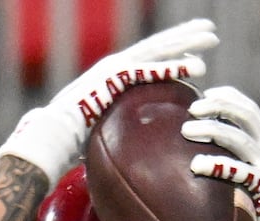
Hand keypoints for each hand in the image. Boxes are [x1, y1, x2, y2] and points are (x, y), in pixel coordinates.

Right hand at [0, 18, 217, 180]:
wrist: (48, 139)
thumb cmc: (69, 142)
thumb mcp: (102, 130)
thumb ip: (120, 130)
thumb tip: (136, 151)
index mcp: (113, 77)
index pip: (147, 59)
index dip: (171, 52)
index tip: (195, 49)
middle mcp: (114, 67)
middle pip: (156, 48)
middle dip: (184, 38)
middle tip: (210, 30)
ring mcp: (113, 70)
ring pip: (156, 52)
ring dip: (185, 45)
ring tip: (211, 39)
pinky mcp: (112, 79)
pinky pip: (148, 71)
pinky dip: (173, 67)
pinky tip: (196, 66)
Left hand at [183, 86, 259, 220]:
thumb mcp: (255, 179)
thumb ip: (238, 164)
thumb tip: (203, 157)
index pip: (250, 110)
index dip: (228, 97)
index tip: (206, 94)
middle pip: (245, 116)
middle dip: (218, 107)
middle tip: (192, 108)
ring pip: (241, 139)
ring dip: (213, 130)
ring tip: (187, 131)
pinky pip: (241, 173)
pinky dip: (218, 166)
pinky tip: (197, 165)